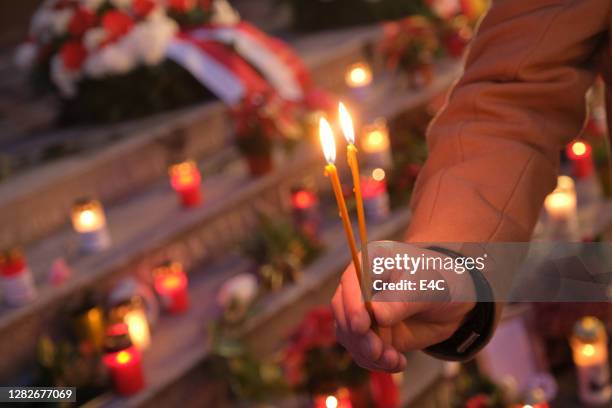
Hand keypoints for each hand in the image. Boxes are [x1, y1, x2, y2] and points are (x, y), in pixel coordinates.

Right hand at [331, 247, 475, 371]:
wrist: (454, 302)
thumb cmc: (441, 280)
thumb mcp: (426, 287)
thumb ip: (401, 300)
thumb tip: (375, 314)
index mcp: (371, 264)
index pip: (350, 282)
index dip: (351, 304)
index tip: (361, 325)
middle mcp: (361, 289)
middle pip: (343, 313)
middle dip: (358, 336)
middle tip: (377, 351)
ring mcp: (364, 313)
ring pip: (350, 336)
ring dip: (368, 353)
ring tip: (394, 360)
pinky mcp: (372, 335)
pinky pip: (363, 352)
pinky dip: (377, 363)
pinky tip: (398, 362)